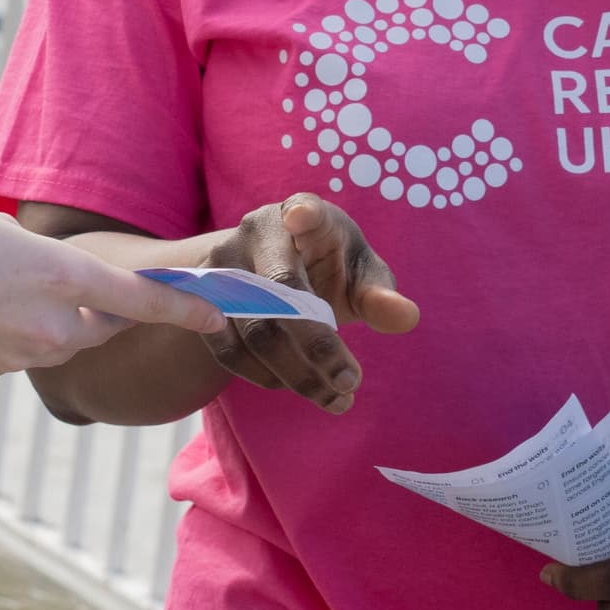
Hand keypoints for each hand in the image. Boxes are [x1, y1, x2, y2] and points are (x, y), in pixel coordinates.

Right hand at [0, 195, 227, 383]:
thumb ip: (36, 264)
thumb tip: (46, 288)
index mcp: (58, 272)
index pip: (140, 299)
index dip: (184, 310)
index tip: (217, 317)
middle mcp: (44, 323)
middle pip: (94, 327)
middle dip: (90, 310)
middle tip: (50, 282)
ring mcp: (8, 356)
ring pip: (52, 346)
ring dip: (40, 325)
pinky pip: (6, 359)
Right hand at [198, 193, 420, 414]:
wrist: (273, 269)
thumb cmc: (331, 267)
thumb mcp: (361, 275)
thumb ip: (381, 295)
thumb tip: (407, 318)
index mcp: (305, 212)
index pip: (304, 209)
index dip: (304, 214)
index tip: (303, 217)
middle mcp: (256, 231)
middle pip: (279, 293)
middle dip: (317, 347)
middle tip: (352, 385)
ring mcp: (221, 263)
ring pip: (253, 329)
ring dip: (295, 374)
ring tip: (335, 400)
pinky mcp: (202, 298)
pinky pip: (227, 347)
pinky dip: (263, 375)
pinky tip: (295, 386)